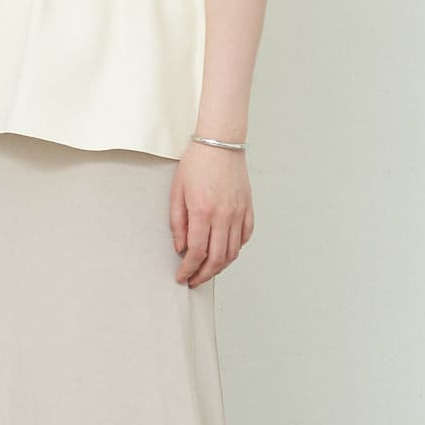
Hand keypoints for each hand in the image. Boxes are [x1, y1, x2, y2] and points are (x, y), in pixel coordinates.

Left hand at [170, 140, 253, 286]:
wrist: (220, 143)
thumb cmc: (196, 163)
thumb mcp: (177, 192)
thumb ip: (178, 222)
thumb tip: (181, 248)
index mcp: (203, 212)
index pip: (196, 253)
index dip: (188, 270)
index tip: (182, 277)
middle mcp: (223, 216)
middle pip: (216, 259)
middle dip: (203, 275)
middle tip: (194, 281)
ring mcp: (238, 213)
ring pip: (233, 252)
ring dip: (220, 267)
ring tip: (208, 271)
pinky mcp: (248, 208)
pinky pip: (245, 236)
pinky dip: (236, 249)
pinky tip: (226, 251)